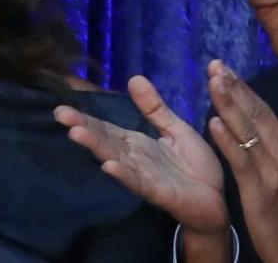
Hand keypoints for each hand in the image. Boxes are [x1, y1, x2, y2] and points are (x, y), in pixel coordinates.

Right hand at [53, 75, 228, 235]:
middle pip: (105, 141)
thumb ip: (154, 107)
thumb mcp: (175, 128)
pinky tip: (108, 166)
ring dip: (97, 147)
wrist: (218, 199)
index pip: (106, 128)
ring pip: (116, 159)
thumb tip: (134, 78)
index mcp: (137, 143)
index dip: (85, 118)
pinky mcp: (159, 193)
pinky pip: (139, 182)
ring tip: (76, 134)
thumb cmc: (195, 166)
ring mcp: (144, 176)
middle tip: (60, 114)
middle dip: (83, 128)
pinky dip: (123, 175)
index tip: (61, 108)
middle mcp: (135, 159)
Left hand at [206, 60, 277, 262]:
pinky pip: (241, 161)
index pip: (263, 111)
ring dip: (229, 105)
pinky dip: (228, 141)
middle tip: (215, 65)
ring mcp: (271, 171)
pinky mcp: (259, 190)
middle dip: (234, 88)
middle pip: (255, 114)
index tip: (225, 68)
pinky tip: (214, 123)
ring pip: (248, 132)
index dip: (244, 88)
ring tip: (213, 82)